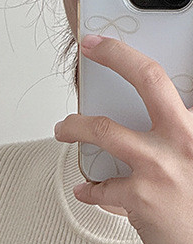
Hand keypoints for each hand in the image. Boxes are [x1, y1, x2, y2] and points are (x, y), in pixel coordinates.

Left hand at [54, 34, 192, 243]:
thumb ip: (177, 143)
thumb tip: (146, 131)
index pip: (167, 82)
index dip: (130, 57)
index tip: (106, 45)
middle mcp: (185, 140)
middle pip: (148, 81)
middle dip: (115, 58)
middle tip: (91, 50)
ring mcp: (162, 167)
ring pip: (104, 130)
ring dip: (75, 126)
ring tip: (63, 128)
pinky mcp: (140, 198)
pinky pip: (98, 189)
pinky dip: (90, 190)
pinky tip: (89, 191)